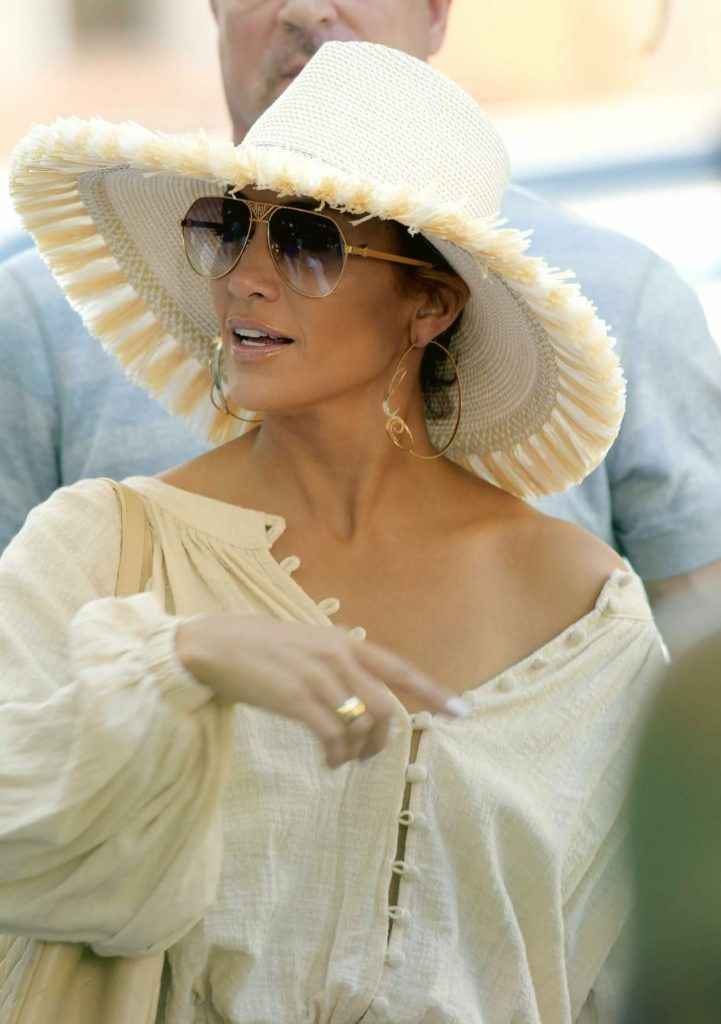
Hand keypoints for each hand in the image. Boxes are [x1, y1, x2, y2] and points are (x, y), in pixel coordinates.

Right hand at [175, 615, 468, 767]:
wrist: (217, 646)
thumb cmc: (262, 647)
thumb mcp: (309, 642)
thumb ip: (339, 658)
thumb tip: (364, 684)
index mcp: (345, 642)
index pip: (400, 669)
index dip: (433, 692)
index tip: (461, 712)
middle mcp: (339, 657)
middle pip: (386, 708)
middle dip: (384, 741)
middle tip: (369, 756)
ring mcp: (319, 678)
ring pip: (361, 725)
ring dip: (357, 752)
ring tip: (341, 760)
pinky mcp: (297, 700)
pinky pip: (333, 737)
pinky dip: (336, 756)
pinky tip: (327, 762)